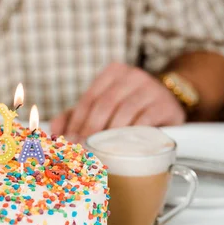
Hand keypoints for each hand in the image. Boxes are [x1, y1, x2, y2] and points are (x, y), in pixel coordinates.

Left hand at [50, 62, 185, 140]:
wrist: (169, 101)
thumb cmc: (128, 106)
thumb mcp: (101, 106)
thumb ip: (75, 115)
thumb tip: (54, 131)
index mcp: (113, 73)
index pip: (89, 99)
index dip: (77, 122)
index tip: (69, 141)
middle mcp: (133, 76)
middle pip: (105, 105)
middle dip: (90, 130)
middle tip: (82, 149)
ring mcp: (152, 88)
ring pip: (123, 112)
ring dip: (108, 135)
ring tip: (98, 151)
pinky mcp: (166, 105)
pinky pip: (145, 121)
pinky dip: (131, 136)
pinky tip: (122, 148)